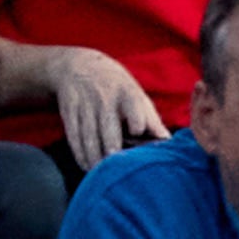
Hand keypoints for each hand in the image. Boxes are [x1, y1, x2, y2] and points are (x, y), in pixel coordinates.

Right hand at [49, 44, 166, 167]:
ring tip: (103, 173)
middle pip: (108, 130)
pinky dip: (80, 154)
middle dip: (112, 151)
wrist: (78, 65)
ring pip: (89, 137)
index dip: (136, 121)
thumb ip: (152, 120)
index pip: (133, 107)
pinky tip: (87, 166)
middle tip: (118, 170)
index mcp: (127, 94)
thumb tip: (169, 145)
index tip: (136, 132)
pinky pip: (74, 136)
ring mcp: (85, 104)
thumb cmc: (117, 88)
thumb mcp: (136, 95)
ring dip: (95, 159)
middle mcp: (104, 98)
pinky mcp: (68, 110)